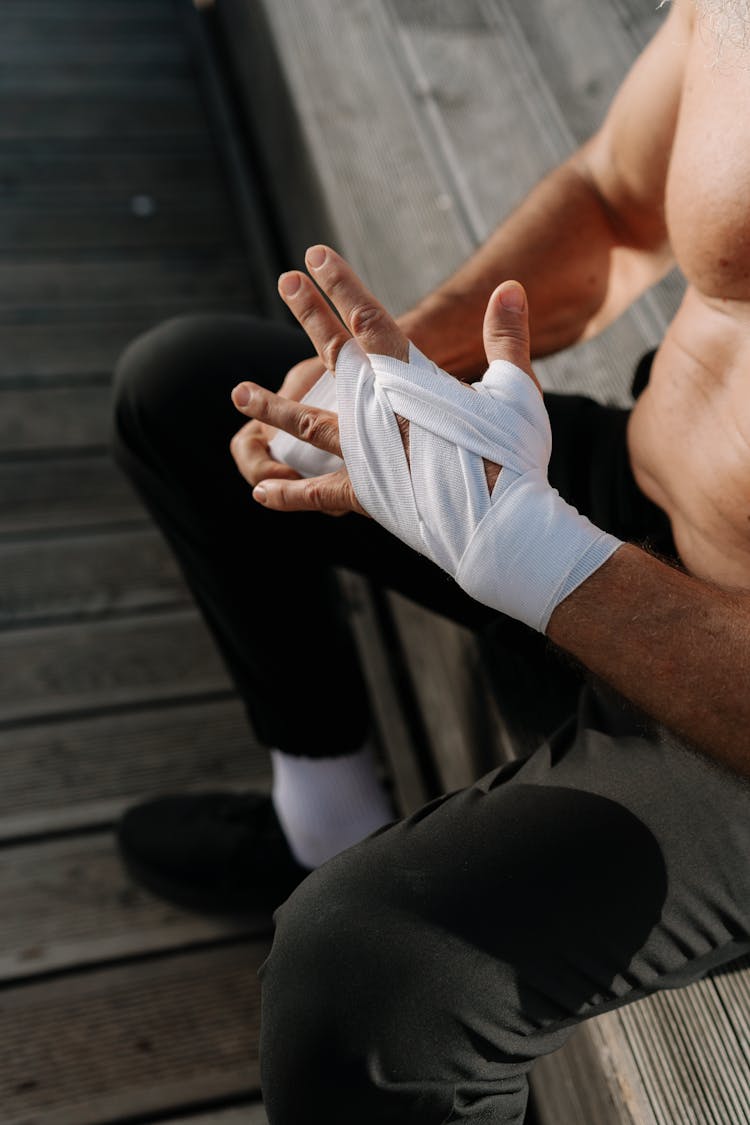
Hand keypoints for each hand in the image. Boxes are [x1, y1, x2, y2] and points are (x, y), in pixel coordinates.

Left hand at [231, 245, 537, 514]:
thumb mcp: (516, 389)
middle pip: (333, 355)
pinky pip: (317, 495)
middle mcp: (377, 412)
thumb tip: (510, 285)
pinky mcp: (363, 495)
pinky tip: (259, 492)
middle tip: (285, 280)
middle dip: (311, 315)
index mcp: (411, 382)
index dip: (342, 286)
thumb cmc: (513, 456)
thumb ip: (506, 336)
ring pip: (307, 423)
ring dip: (272, 406)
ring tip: (237, 393)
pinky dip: (289, 495)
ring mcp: (364, 454)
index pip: (369, 320)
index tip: (316, 255)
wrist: (502, 522)